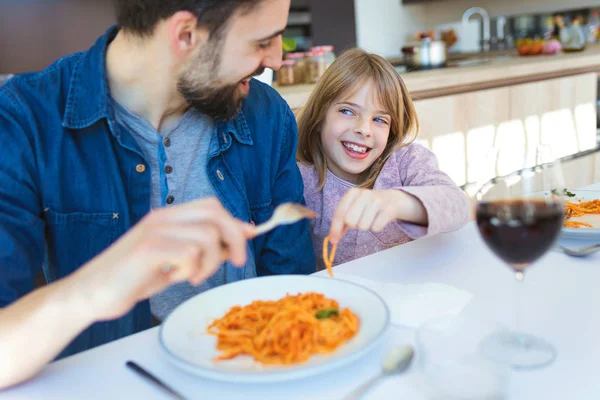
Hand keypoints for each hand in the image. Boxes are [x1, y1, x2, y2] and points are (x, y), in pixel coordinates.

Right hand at [68, 198, 253, 320]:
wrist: (92, 294)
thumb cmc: (133, 278)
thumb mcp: (175, 261)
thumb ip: (203, 249)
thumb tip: (238, 240)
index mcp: (168, 216)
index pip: (212, 206)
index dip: (234, 221)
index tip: (250, 236)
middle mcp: (162, 217)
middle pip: (215, 213)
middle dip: (235, 238)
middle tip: (236, 262)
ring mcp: (155, 230)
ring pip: (208, 236)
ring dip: (210, 262)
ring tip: (194, 277)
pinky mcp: (148, 249)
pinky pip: (190, 254)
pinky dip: (192, 270)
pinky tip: (176, 277)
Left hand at [329, 188, 426, 243]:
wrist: (393, 199)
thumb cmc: (369, 206)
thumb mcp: (354, 207)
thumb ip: (342, 222)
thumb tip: (333, 238)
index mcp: (352, 193)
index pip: (339, 213)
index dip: (335, 229)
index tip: (333, 240)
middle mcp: (364, 195)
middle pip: (350, 221)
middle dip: (354, 225)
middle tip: (360, 221)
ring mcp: (377, 201)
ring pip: (363, 226)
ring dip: (366, 226)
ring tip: (371, 218)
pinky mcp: (388, 210)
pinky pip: (376, 228)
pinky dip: (376, 227)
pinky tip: (379, 219)